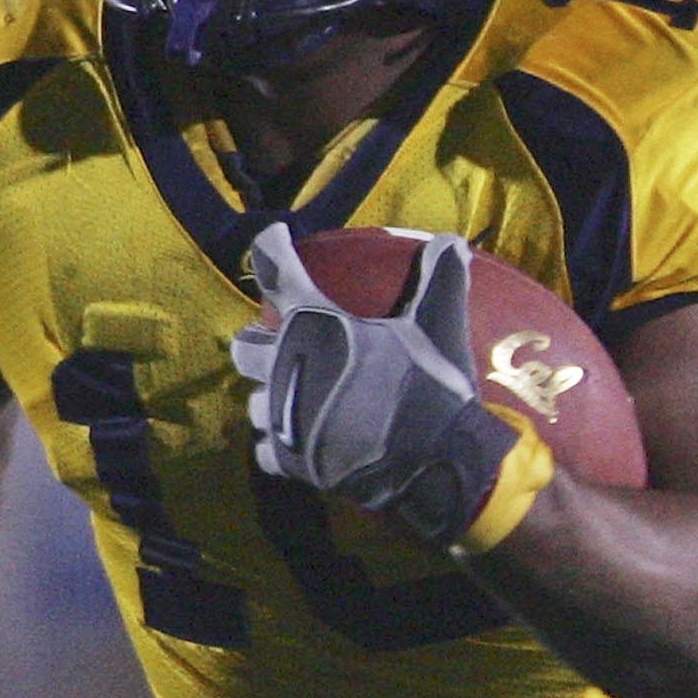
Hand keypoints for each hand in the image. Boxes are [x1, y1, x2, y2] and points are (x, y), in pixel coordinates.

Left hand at [231, 224, 515, 547]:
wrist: (429, 460)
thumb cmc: (428, 386)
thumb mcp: (438, 325)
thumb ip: (439, 278)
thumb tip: (453, 239)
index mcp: (314, 323)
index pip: (277, 271)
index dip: (270, 247)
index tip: (273, 237)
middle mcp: (286, 364)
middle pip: (244, 348)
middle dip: (257, 343)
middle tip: (279, 344)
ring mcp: (284, 415)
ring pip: (255, 403)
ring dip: (271, 397)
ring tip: (293, 399)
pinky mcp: (289, 457)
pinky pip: (266, 449)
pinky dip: (279, 445)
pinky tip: (298, 442)